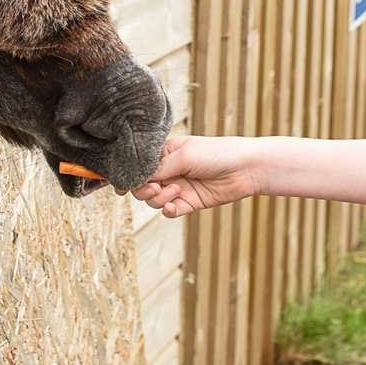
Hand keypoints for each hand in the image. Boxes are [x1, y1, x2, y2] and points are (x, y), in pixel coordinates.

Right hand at [119, 134, 260, 216]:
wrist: (245, 169)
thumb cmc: (215, 153)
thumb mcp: (183, 156)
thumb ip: (158, 168)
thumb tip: (133, 179)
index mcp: (164, 153)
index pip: (138, 165)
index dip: (128, 174)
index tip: (121, 184)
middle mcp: (168, 170)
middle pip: (141, 185)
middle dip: (142, 189)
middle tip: (156, 187)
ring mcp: (177, 187)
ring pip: (152, 199)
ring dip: (158, 198)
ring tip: (174, 191)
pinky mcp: (187, 203)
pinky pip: (168, 211)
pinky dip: (167, 210)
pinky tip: (173, 205)